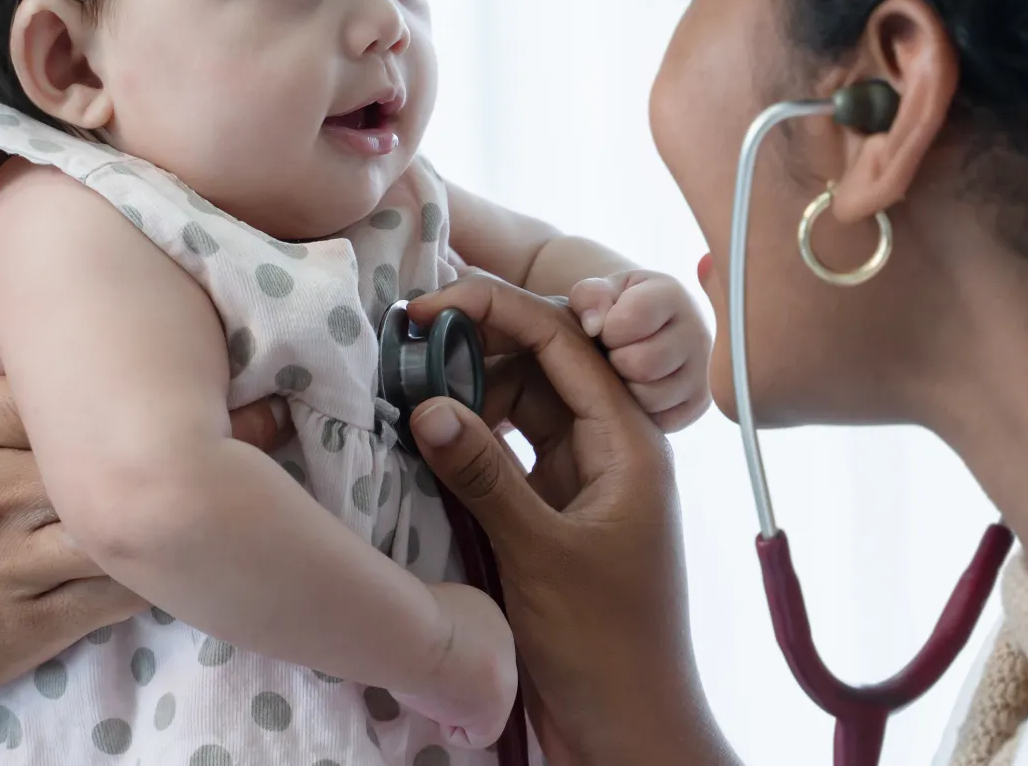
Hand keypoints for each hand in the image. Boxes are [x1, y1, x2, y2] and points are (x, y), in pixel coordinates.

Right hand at [0, 262, 291, 751]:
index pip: (76, 383)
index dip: (153, 376)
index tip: (219, 360)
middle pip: (116, 448)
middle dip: (199, 433)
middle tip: (272, 414)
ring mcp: (7, 561)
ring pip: (131, 519)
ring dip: (201, 503)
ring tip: (262, 477)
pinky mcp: (31, 624)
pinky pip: (123, 591)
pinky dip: (170, 571)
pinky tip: (210, 549)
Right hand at [406, 273, 737, 765]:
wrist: (628, 726)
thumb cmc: (604, 644)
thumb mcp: (540, 554)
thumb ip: (485, 475)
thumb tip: (428, 401)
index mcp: (628, 441)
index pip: (564, 344)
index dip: (497, 311)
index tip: (426, 303)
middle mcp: (608, 449)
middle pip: (540, 367)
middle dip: (475, 345)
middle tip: (399, 339)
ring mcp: (580, 482)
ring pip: (519, 410)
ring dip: (466, 391)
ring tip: (400, 377)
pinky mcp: (553, 516)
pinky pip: (508, 456)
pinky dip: (468, 440)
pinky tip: (420, 433)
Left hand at [568, 270, 710, 432]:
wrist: (657, 327)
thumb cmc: (621, 307)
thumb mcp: (603, 291)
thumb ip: (589, 297)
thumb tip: (593, 325)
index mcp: (671, 295)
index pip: (629, 321)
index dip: (606, 330)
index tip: (607, 330)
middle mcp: (697, 331)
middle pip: (640, 364)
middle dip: (615, 363)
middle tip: (614, 355)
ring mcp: (703, 369)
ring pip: (650, 397)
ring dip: (625, 390)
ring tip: (625, 372)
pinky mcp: (700, 402)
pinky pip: (661, 420)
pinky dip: (642, 412)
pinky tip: (638, 389)